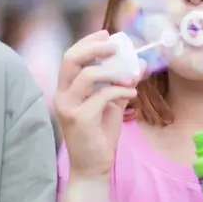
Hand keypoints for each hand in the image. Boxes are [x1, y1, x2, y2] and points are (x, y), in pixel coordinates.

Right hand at [54, 30, 142, 178]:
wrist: (94, 168)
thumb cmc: (100, 135)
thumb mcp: (112, 104)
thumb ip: (121, 83)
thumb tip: (140, 63)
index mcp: (66, 89)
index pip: (71, 56)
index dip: (88, 41)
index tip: (107, 34)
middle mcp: (62, 95)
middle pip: (70, 59)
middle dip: (94, 47)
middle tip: (115, 47)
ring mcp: (68, 107)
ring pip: (87, 75)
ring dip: (113, 72)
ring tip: (130, 78)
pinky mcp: (79, 119)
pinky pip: (102, 96)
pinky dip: (120, 91)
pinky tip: (132, 95)